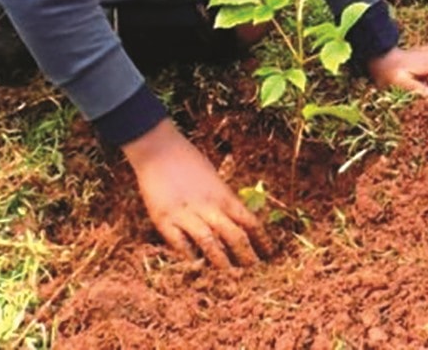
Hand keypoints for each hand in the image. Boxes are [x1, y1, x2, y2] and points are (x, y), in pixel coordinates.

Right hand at [124, 119, 268, 268]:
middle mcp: (209, 206)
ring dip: (222, 263)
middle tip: (254, 273)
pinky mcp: (164, 220)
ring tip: (231, 279)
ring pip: (211, 244)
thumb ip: (223, 199)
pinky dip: (189, 257)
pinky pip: (180, 244)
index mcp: (223, 195)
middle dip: (247, 257)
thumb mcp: (213, 177)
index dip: (261, 240)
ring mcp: (186, 214)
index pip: (249, 222)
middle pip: (235, 237)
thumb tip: (237, 218)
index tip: (269, 254)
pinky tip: (196, 267)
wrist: (159, 149)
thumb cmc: (188, 160)